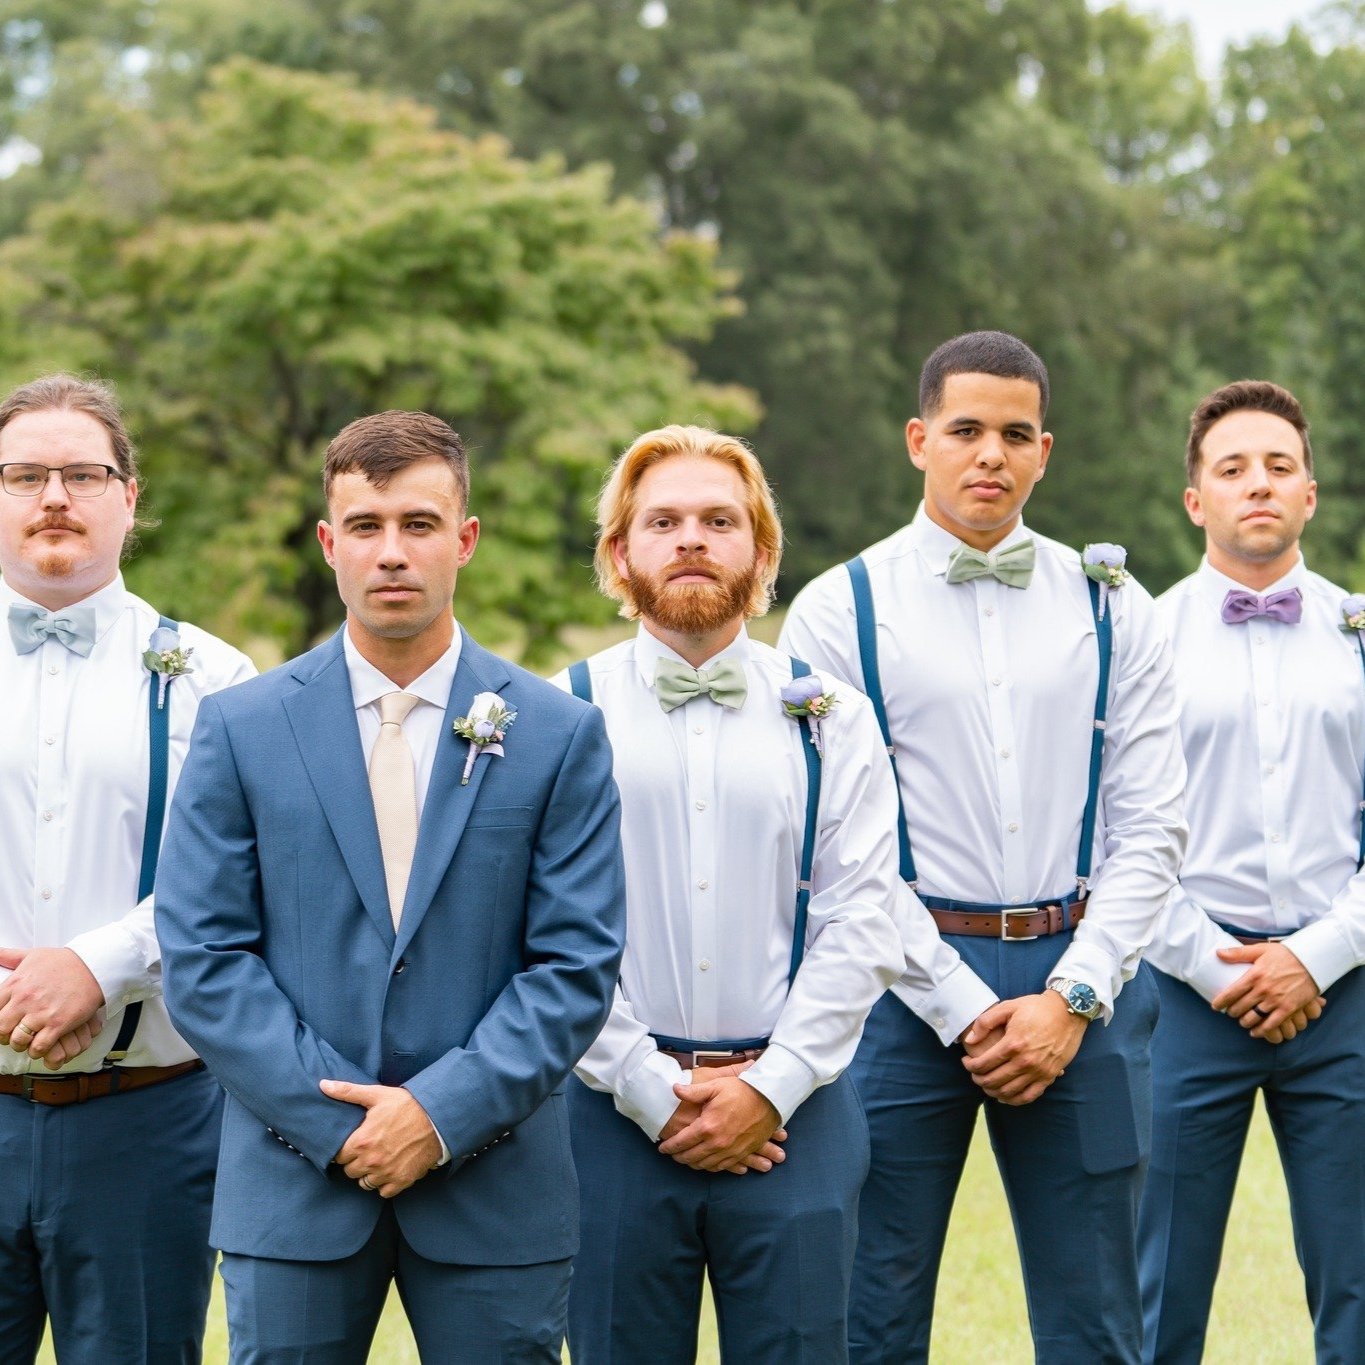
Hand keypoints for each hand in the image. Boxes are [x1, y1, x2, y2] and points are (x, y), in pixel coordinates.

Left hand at [0, 947, 104, 1060]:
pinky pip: (39, 1046)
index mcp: (16, 984)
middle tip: (13, 1035)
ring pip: (18, 1041)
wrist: (94, 965)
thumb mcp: (34, 955)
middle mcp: (25, 999)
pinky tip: (42, 1045)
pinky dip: (38, 1050)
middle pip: (1, 1029)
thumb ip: (10, 956)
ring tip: (27, 1041)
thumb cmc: (65, 961)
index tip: (4, 1023)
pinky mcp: (59, 1023)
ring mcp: (42, 1012)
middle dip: (5, 1036)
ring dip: (21, 1044)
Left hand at [321, 1079, 442, 1197]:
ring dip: (368, 1174)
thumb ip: (348, 1092)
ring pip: (365, 1184)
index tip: (353, 1143)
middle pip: (350, 1172)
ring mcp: (386, 1173)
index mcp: (361, 1142)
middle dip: (355, 1162)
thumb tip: (323, 1085)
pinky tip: (389, 1170)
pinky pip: (383, 1192)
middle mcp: (371, 1162)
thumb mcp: (376, 1095)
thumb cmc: (407, 1105)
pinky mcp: (402, 1180)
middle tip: (366, 1150)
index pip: (338, 1157)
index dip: (345, 1149)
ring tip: (377, 1161)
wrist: (438, 1117)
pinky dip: (384, 1184)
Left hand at [657, 1074, 782, 1172]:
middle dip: (679, 1157)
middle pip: (692, 1157)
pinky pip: (722, 1167)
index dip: (670, 1146)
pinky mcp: (741, 1153)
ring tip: (686, 1159)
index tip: (662, 1148)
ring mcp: (730, 1150)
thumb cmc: (741, 1089)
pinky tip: (706, 1164)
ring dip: (693, 1164)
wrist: (769, 1098)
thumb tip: (674, 1089)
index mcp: (708, 1126)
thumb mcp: (715, 1085)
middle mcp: (717, 1143)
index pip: (682, 1142)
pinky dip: (711, 1167)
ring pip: (706, 1165)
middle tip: (672, 1155)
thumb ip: (692, 1091)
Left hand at [960, 992, 1087, 1104]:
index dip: (970, 1066)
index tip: (966, 1062)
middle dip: (979, 1079)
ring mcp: (1038, 1072)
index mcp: (1013, 1044)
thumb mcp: (1008, 1007)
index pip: (984, 1064)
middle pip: (993, 1080)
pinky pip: (1029, 1096)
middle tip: (974, 1074)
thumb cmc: (1036, 1008)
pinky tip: (1005, 1096)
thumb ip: (985, 1022)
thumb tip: (970, 1041)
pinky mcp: (1049, 1076)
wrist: (1068, 1012)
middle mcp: (1025, 1061)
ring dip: (993, 1091)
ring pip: (1009, 1092)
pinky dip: (1014, 1100)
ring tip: (986, 1084)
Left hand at [1212, 943, 1322, 1039]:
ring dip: (1245, 1022)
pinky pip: (1272, 1024)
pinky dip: (1262, 1031)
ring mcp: (1276, 1000)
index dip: (1221, 1002)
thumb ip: (1238, 953)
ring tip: (1242, 1021)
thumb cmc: (1285, 954)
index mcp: (1254, 975)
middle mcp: (1263, 989)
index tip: (1215, 1006)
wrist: (1312, 960)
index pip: (1231, 992)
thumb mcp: (1260, 950)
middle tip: (1230, 1013)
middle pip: (1240, 1007)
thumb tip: (1218, 953)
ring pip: (1253, 1017)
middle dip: (1232, 1012)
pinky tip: (1256, 1032)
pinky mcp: (1288, 1008)